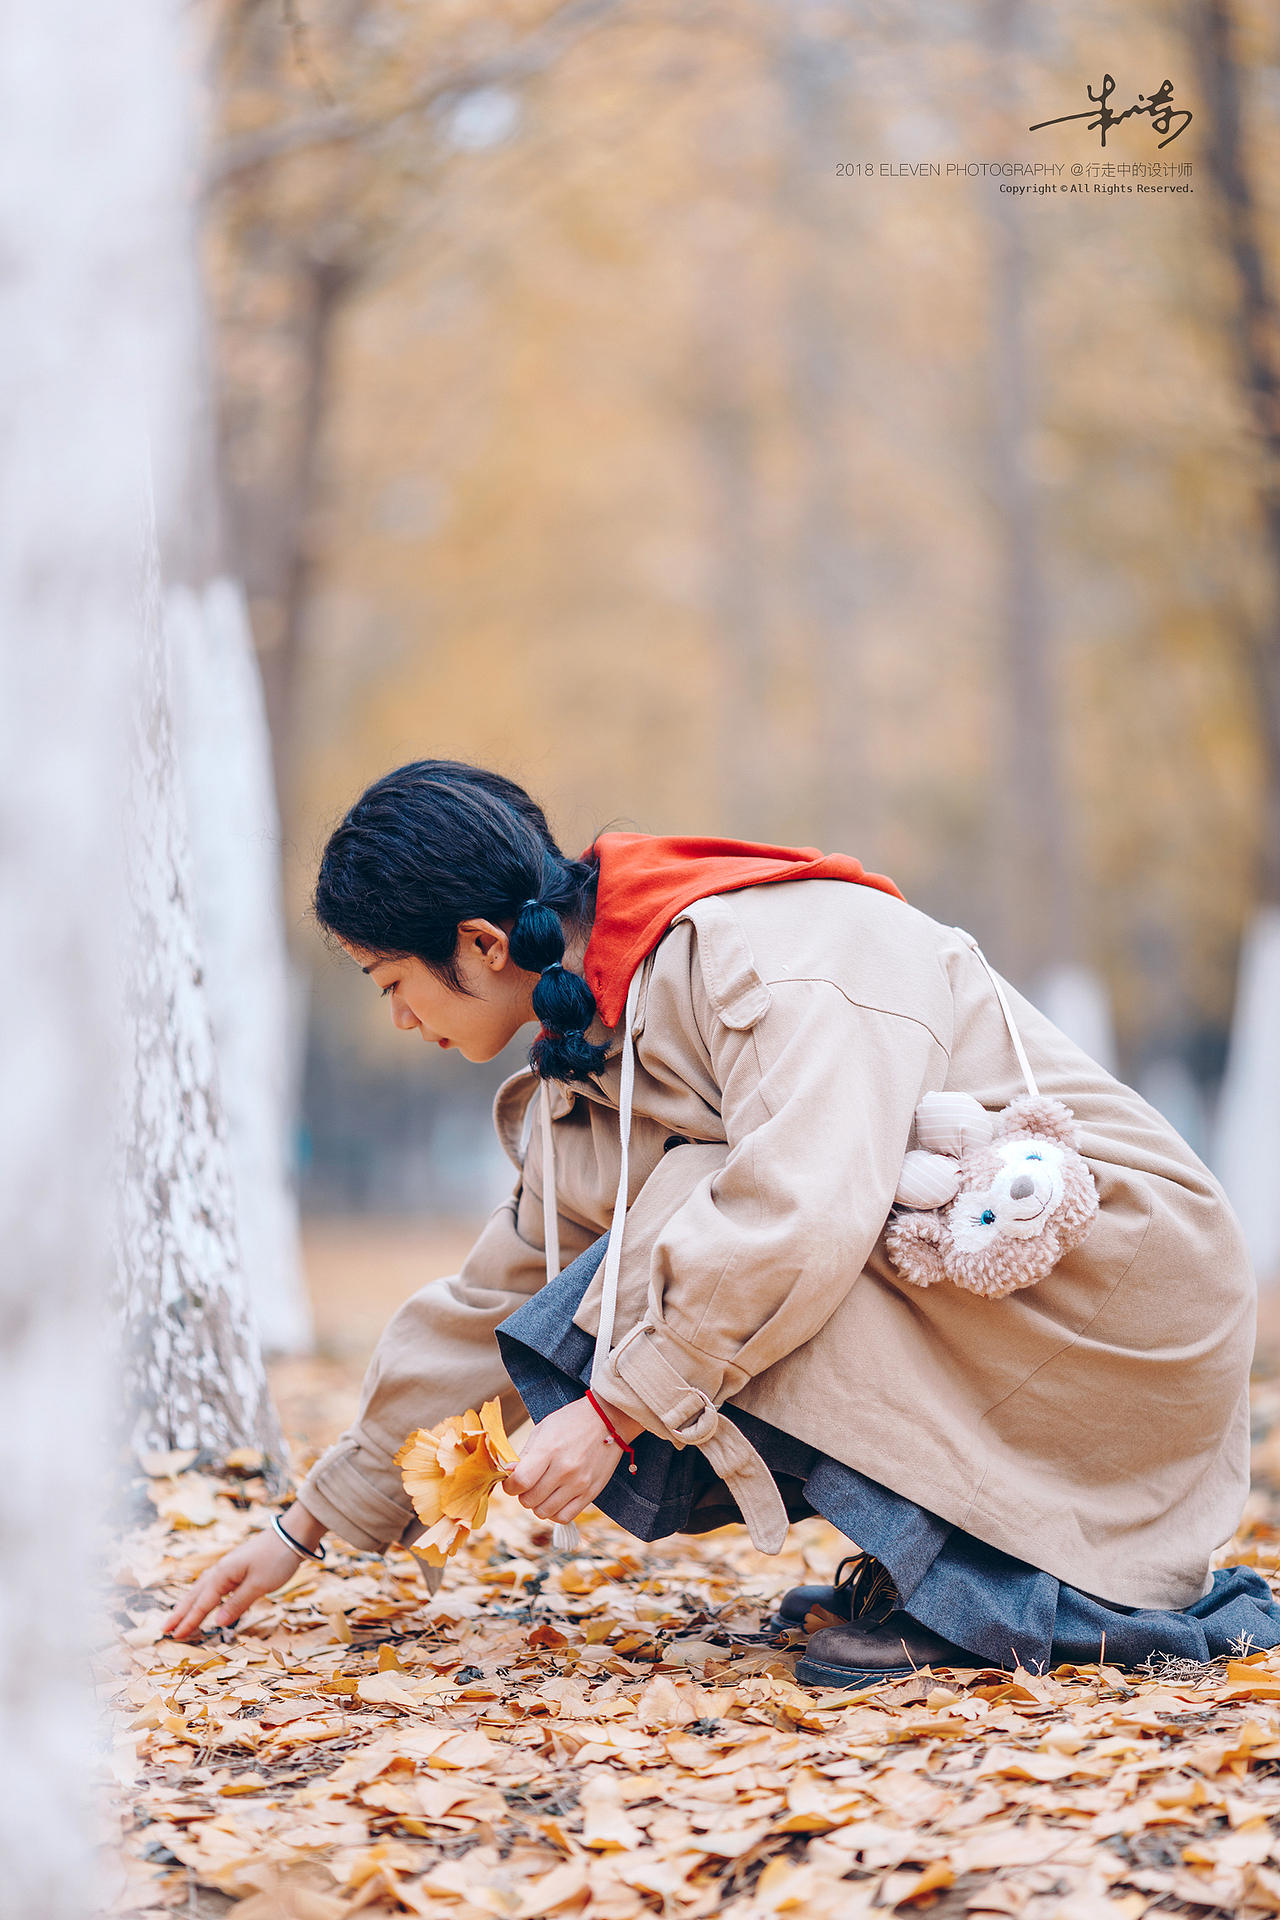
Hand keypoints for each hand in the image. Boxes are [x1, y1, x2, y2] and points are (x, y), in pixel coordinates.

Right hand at [161, 1502, 324, 1640]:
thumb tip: (218, 1623)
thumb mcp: (259, 1585)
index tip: (174, 1636)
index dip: (189, 1621)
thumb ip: (238, 1604)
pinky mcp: (236, 1566)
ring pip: (202, 1588)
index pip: (202, 1603)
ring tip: (176, 1616)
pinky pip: (212, 1584)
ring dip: (189, 1603)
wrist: (291, 1534)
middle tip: (164, 1628)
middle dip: (180, 1612)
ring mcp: (228, 1566)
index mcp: (223, 1574)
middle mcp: (220, 1570)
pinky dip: (203, 1594)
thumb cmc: (277, 1559)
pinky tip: (203, 1597)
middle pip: (195, 1595)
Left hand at [503, 1394, 642, 1523]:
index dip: (509, 1486)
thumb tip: (509, 1473)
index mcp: (549, 1450)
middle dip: (523, 1494)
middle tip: (528, 1484)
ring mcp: (579, 1483)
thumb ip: (525, 1454)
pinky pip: (565, 1517)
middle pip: (530, 1500)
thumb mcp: (543, 1429)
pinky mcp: (591, 1492)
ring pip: (545, 1512)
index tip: (511, 1482)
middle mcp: (565, 1469)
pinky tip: (554, 1500)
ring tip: (542, 1491)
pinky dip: (554, 1513)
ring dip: (537, 1504)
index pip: (521, 1482)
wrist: (608, 1419)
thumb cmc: (572, 1421)